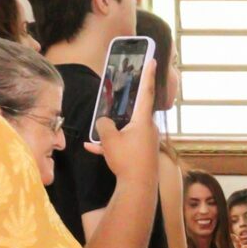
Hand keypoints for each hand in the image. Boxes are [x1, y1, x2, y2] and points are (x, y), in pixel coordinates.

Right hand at [88, 65, 156, 186]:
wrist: (138, 187)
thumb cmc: (127, 160)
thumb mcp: (109, 139)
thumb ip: (104, 125)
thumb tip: (104, 122)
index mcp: (144, 121)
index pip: (146, 92)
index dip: (149, 75)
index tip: (153, 60)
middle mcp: (149, 129)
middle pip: (134, 112)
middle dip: (123, 106)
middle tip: (119, 92)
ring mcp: (146, 141)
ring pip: (126, 130)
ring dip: (112, 132)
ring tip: (98, 136)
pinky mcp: (142, 153)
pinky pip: (125, 144)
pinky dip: (112, 145)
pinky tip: (93, 148)